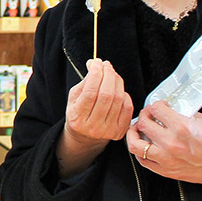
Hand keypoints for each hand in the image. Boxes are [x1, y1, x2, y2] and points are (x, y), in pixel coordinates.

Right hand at [56, 59, 132, 177]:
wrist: (85, 137)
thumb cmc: (79, 114)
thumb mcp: (74, 98)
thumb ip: (85, 81)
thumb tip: (95, 64)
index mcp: (77, 118)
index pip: (90, 92)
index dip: (95, 74)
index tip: (97, 63)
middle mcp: (93, 126)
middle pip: (106, 95)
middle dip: (108, 75)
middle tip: (106, 66)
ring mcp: (108, 130)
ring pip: (118, 99)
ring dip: (117, 81)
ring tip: (112, 74)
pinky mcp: (119, 131)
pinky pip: (127, 107)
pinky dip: (125, 94)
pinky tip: (118, 90)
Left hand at [127, 101, 201, 184]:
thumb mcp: (200, 119)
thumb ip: (180, 114)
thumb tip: (166, 110)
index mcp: (181, 127)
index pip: (156, 110)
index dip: (156, 105)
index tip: (158, 107)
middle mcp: (171, 143)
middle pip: (143, 124)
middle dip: (144, 116)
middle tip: (148, 115)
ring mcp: (167, 159)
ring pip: (135, 145)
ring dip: (134, 134)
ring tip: (138, 130)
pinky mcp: (166, 171)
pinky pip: (143, 161)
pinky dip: (140, 152)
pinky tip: (144, 145)